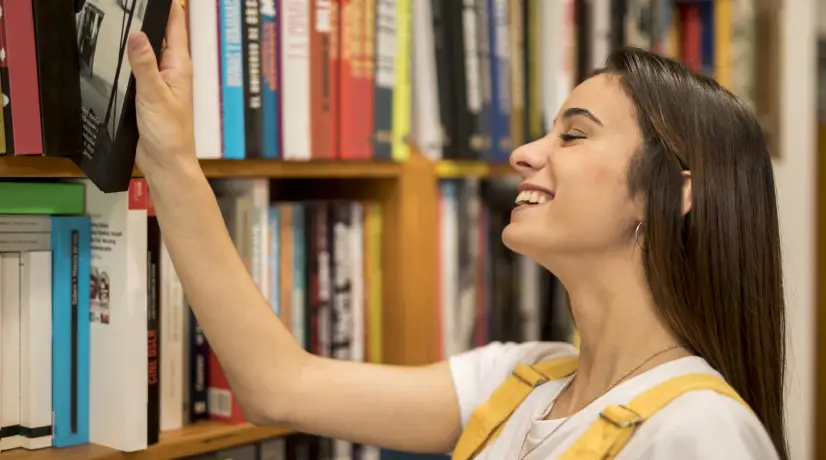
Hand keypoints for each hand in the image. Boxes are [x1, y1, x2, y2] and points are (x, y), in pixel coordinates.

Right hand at [127, 0, 195, 176]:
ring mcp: (160, 82)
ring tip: (124, 19)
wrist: (165, 163)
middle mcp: (172, 71)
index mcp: (180, 66)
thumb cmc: (170, 134)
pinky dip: (131, 59)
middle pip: (161, 35)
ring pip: (148, 51)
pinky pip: (138, 69)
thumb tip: (137, 34)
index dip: (169, 6)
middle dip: (150, 17)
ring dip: (139, 39)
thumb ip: (144, 64)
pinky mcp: (148, 94)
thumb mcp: (154, 95)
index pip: (176, 26)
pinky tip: (119, 53)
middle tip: (132, 4)